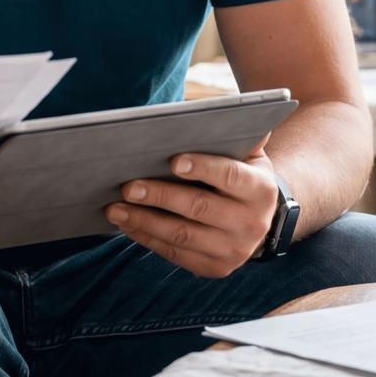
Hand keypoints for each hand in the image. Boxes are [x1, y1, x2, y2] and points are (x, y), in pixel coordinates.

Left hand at [105, 143, 278, 277]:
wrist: (258, 219)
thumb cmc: (240, 175)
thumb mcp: (247, 154)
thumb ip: (238, 133)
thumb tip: (228, 108)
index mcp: (261, 189)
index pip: (230, 176)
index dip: (202, 168)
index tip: (173, 161)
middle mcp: (252, 224)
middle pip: (199, 208)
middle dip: (160, 196)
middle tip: (126, 186)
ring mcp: (234, 250)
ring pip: (182, 235)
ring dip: (144, 221)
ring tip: (114, 208)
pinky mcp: (215, 268)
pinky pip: (176, 253)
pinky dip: (147, 239)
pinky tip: (126, 225)